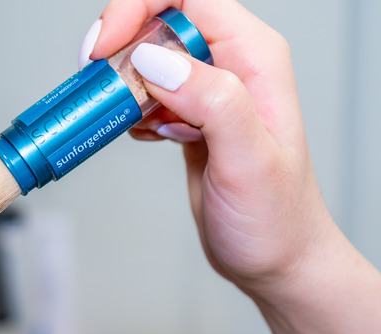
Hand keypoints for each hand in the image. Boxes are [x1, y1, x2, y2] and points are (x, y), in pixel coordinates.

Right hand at [83, 0, 341, 295]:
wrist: (278, 261)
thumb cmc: (277, 219)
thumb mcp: (248, 161)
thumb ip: (211, 101)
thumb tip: (156, 60)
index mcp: (254, 56)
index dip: (138, 8)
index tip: (105, 48)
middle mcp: (232, 64)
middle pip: (159, 21)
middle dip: (122, 47)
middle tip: (102, 88)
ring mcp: (209, 90)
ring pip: (148, 56)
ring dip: (122, 83)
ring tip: (128, 120)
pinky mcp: (190, 115)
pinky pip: (147, 92)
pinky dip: (131, 110)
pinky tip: (144, 136)